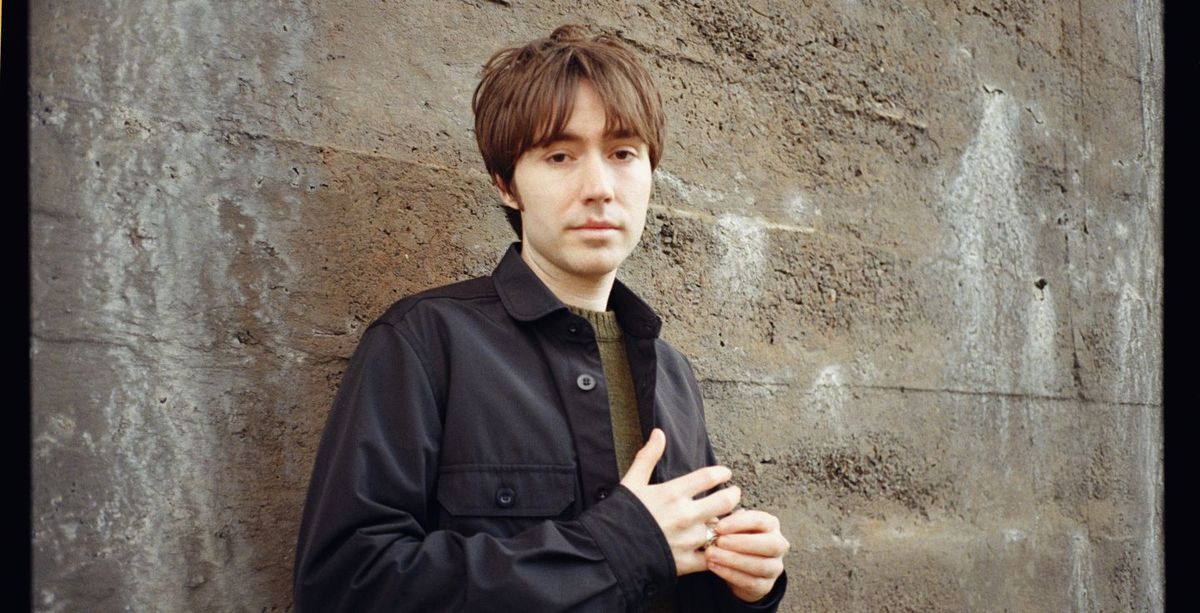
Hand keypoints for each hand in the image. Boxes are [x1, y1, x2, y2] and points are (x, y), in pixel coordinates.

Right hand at [619, 428, 741, 575]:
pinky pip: (712, 556)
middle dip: (733, 496)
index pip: (709, 477)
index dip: (722, 473)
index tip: (726, 474)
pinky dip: (716, 552)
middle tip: (734, 494)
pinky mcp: (687, 562)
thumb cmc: (619, 516)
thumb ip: (648, 457)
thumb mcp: (631, 483)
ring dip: (724, 525)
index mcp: (673, 493)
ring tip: (725, 523)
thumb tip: (658, 433)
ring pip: (721, 529)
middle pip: (725, 501)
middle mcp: (685, 514)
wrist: (608, 552)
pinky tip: (716, 548)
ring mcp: (688, 539)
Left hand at [704, 509, 788, 602]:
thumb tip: (713, 520)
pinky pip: (751, 582)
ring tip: (712, 555)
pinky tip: (715, 567)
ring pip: (761, 565)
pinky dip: (731, 575)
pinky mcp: (766, 586)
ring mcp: (775, 567)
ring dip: (733, 560)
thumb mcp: (732, 527)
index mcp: (771, 525)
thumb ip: (727, 523)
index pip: (760, 520)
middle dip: (741, 543)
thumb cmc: (735, 539)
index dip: (739, 523)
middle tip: (719, 542)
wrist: (739, 567)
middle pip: (769, 544)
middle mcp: (778, 545)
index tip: (719, 527)